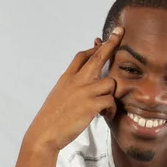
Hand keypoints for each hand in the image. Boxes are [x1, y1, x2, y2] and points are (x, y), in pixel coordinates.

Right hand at [24, 27, 124, 152]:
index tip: (100, 41)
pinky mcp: (91, 105)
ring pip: (111, 82)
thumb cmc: (52, 118)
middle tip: (120, 32)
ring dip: (112, 94)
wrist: (45, 133)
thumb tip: (79, 84)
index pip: (81, 56)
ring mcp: (84, 92)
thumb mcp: (58, 95)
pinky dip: (111, 109)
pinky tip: (106, 116)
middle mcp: (76, 81)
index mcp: (67, 78)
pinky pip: (111, 101)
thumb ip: (71, 86)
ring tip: (106, 107)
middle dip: (111, 43)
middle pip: (98, 57)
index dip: (93, 48)